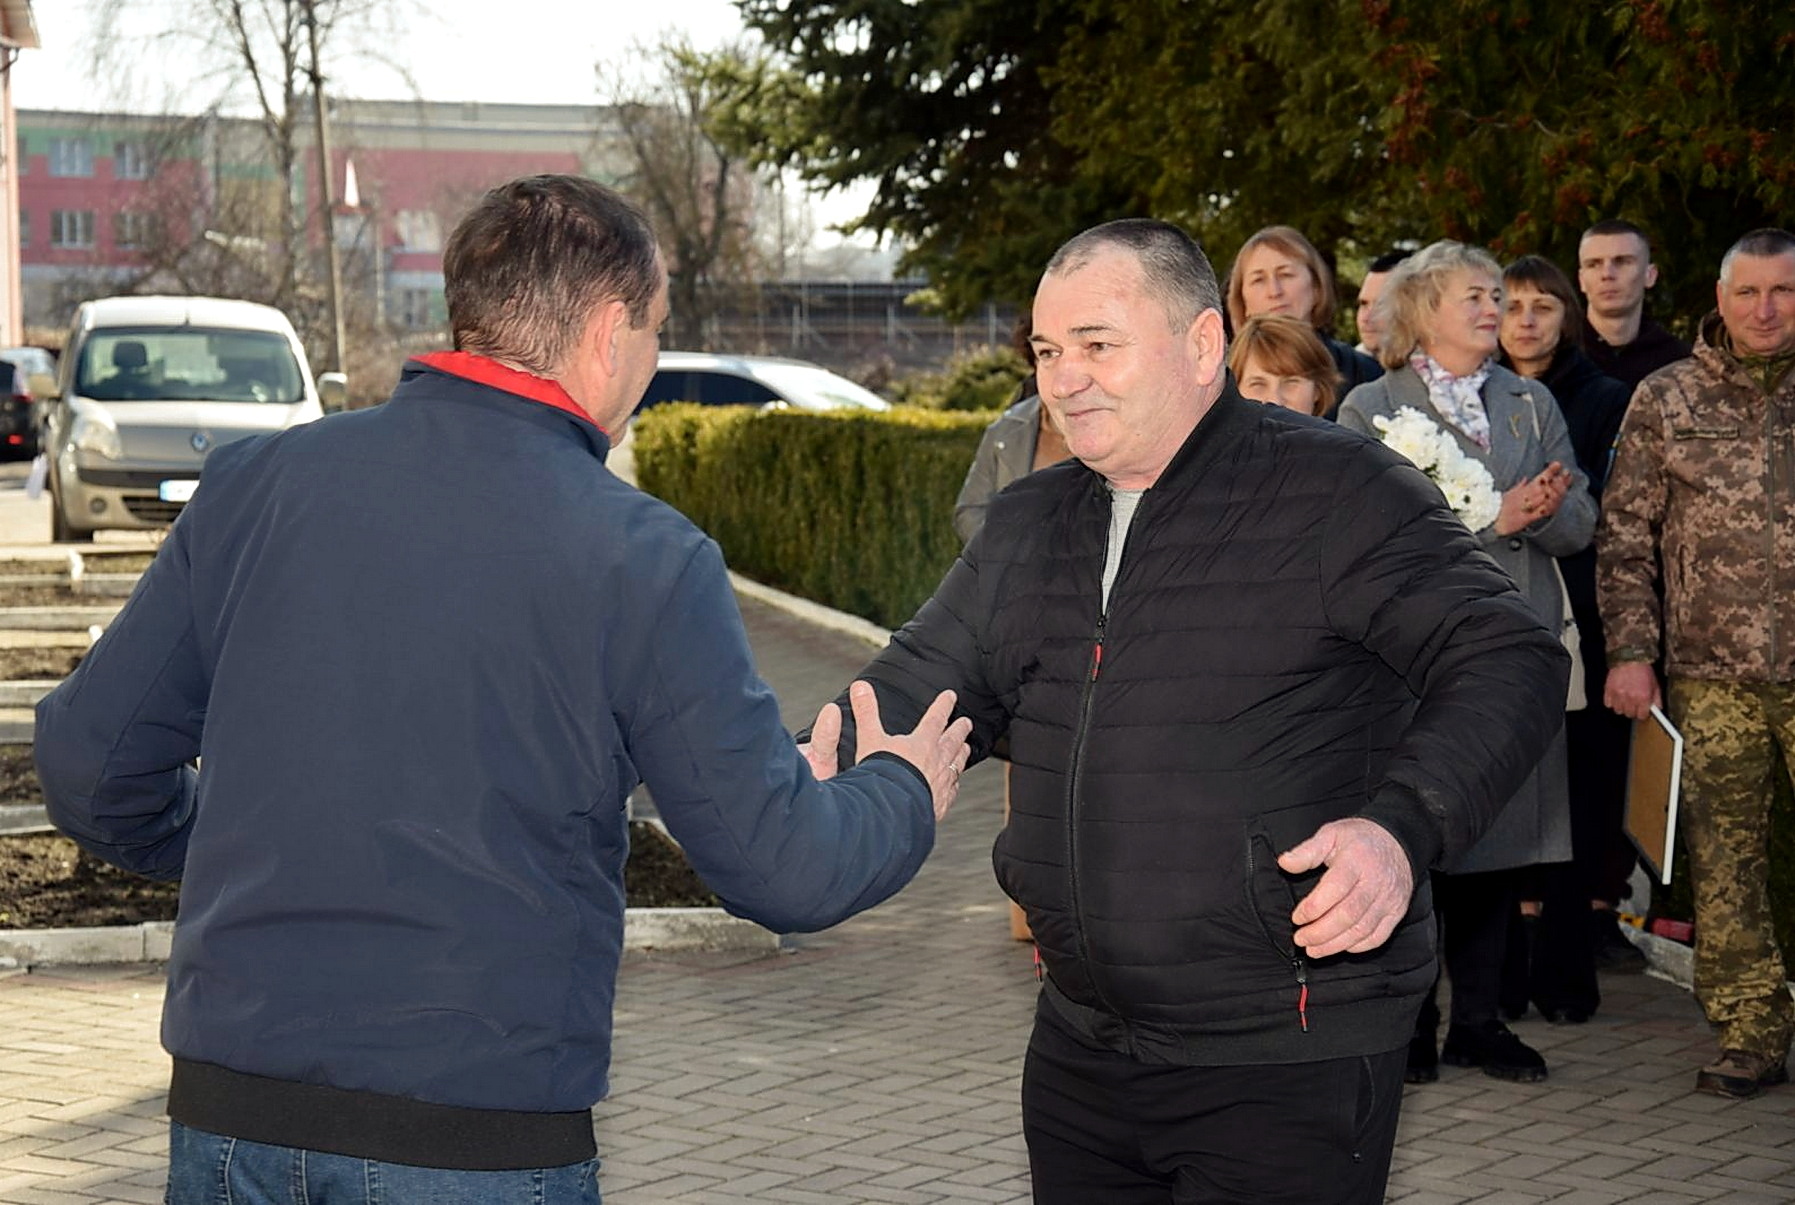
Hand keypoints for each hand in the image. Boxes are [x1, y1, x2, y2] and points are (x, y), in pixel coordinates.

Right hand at [803, 682, 971, 819]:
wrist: (893, 810)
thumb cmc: (881, 775)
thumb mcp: (870, 739)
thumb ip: (866, 712)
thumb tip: (860, 686)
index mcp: (922, 742)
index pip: (936, 718)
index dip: (943, 705)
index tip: (951, 696)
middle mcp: (937, 761)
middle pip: (953, 741)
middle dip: (960, 729)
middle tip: (967, 722)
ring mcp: (941, 783)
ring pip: (956, 764)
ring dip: (961, 754)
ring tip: (966, 748)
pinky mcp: (940, 803)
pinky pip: (951, 791)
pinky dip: (954, 785)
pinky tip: (953, 785)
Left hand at [1278, 818, 1414, 957]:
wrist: (1397, 841)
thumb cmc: (1359, 839)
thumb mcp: (1331, 834)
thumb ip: (1307, 851)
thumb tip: (1284, 863)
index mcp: (1357, 860)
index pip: (1335, 888)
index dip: (1314, 907)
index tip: (1297, 918)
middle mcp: (1376, 882)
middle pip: (1348, 915)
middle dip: (1320, 932)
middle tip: (1300, 939)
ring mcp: (1389, 899)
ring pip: (1362, 930)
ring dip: (1335, 944)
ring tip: (1314, 949)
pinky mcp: (1397, 912)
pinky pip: (1378, 936)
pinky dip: (1358, 946)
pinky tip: (1340, 946)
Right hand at [1494, 461, 1572, 535]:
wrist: (1489, 521)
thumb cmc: (1496, 507)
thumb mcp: (1507, 494)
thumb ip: (1519, 487)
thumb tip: (1525, 479)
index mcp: (1521, 490)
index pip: (1538, 478)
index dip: (1549, 471)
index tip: (1558, 464)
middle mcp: (1525, 497)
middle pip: (1544, 486)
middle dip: (1557, 480)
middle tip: (1567, 474)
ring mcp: (1525, 507)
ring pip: (1544, 498)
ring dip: (1555, 492)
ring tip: (1565, 485)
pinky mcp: (1525, 518)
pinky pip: (1539, 513)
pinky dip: (1547, 508)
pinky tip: (1556, 503)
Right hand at [1604, 660, 1660, 720]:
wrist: (1629, 658)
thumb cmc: (1643, 670)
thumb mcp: (1655, 684)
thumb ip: (1657, 698)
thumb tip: (1657, 709)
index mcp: (1643, 698)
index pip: (1642, 716)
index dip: (1642, 713)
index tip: (1642, 710)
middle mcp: (1630, 698)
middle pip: (1629, 714)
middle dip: (1632, 710)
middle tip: (1633, 704)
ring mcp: (1618, 695)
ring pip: (1618, 711)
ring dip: (1622, 707)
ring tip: (1624, 700)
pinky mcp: (1608, 691)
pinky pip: (1608, 704)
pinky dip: (1612, 702)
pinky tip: (1616, 697)